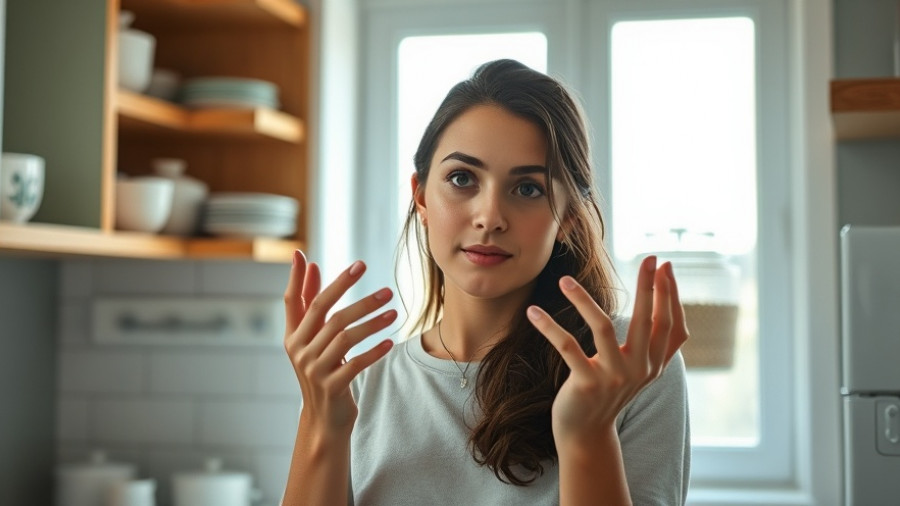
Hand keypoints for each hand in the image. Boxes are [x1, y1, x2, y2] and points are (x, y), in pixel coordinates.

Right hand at [284, 250, 396, 434]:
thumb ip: (311, 304)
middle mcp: (299, 351)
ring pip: (344, 337)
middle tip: (375, 279)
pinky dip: (374, 351)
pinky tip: (390, 342)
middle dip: (349, 291)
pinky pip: (356, 363)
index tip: (305, 256)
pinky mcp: (332, 386)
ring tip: (394, 313)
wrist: (324, 419)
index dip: (299, 279)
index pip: (294, 301)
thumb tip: (310, 264)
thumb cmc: (322, 370)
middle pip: (325, 313)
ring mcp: (314, 370)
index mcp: (292, 336)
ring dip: (372, 322)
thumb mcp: (313, 339)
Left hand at [525, 256, 687, 443]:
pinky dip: (549, 326)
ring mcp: (614, 378)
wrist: (586, 432)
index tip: (665, 265)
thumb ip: (655, 342)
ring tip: (565, 280)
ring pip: (604, 327)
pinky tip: (533, 311)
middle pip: (648, 321)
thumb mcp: (640, 369)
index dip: (670, 294)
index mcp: (654, 364)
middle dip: (648, 286)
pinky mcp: (586, 384)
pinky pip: (567, 347)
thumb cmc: (609, 391)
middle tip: (648, 257)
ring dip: (582, 300)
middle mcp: (640, 370)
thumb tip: (667, 298)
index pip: (670, 324)